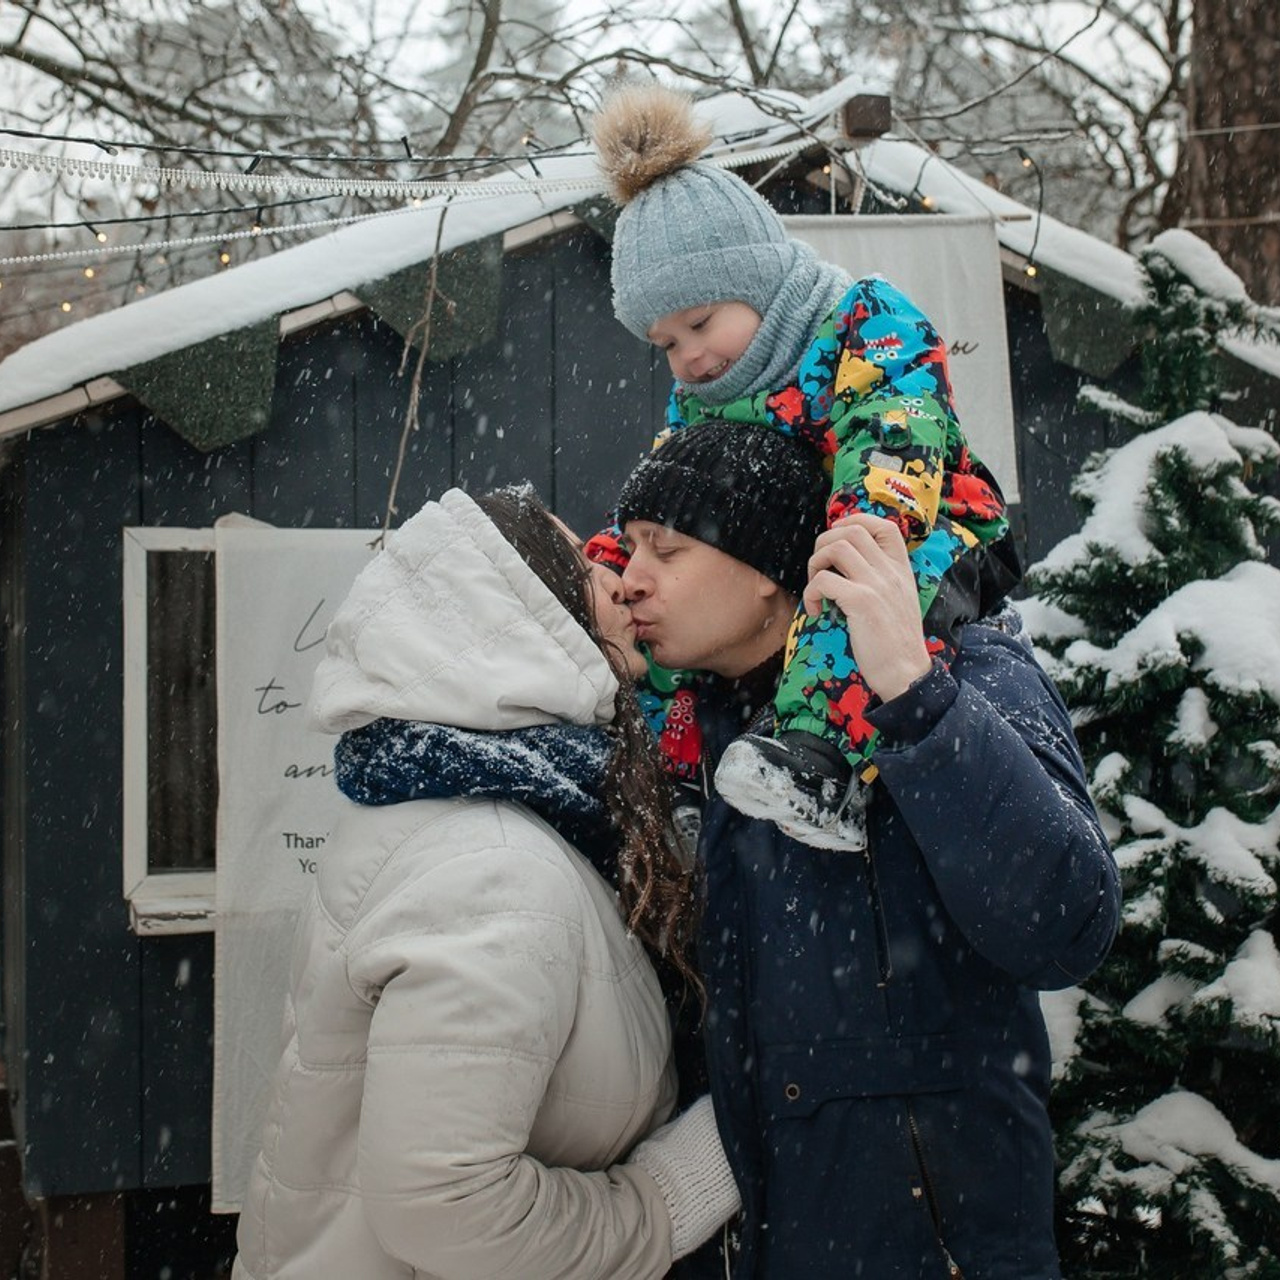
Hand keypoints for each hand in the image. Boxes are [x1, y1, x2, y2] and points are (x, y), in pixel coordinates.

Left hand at [803, 513, 931, 702]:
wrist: (907, 674)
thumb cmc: (896, 643)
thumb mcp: (897, 602)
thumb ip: (881, 581)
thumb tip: (849, 567)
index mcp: (902, 570)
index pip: (883, 525)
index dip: (854, 523)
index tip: (836, 541)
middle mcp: (891, 572)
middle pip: (852, 530)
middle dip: (825, 543)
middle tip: (819, 570)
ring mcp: (877, 585)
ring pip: (836, 547)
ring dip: (815, 563)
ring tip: (816, 588)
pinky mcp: (862, 603)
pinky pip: (824, 580)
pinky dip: (811, 592)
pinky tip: (815, 611)